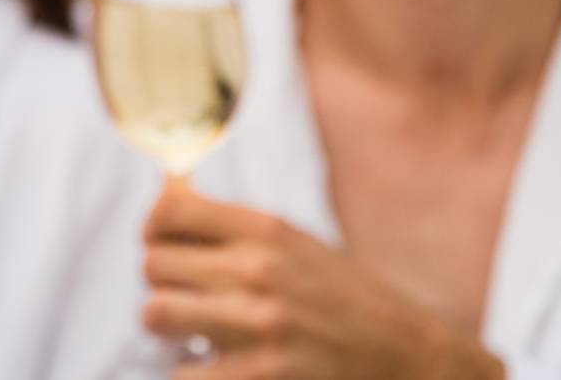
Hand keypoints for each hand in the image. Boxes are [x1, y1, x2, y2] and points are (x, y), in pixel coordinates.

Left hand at [142, 179, 505, 379]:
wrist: (408, 356)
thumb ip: (234, 228)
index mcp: (265, 230)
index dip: (152, 229)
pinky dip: (190, 375)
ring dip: (168, 330)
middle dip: (162, 285)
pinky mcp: (261, 376)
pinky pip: (181, 375)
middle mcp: (259, 269)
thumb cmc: (345, 300)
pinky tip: (216, 370)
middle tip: (188, 300)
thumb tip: (164, 198)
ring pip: (156, 314)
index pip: (169, 208)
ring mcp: (259, 325)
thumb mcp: (297, 245)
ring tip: (193, 336)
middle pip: (152, 264)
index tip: (161, 245)